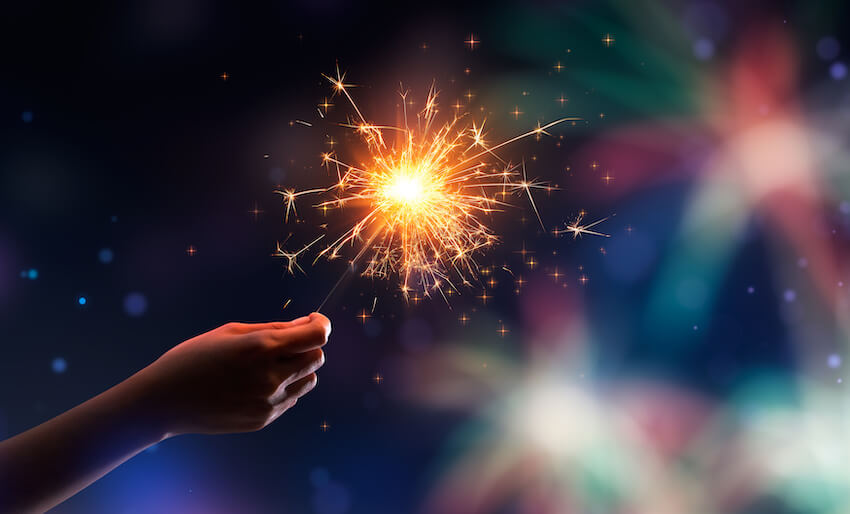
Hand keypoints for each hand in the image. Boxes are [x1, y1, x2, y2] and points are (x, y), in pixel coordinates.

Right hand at [131, 312, 330, 435]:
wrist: (164, 401)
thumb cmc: (195, 356)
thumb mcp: (232, 332)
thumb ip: (274, 329)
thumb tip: (305, 324)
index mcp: (262, 348)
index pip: (317, 335)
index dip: (321, 323)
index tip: (312, 319)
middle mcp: (270, 377)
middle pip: (317, 357)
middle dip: (308, 345)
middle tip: (285, 342)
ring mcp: (268, 402)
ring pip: (309, 380)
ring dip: (299, 368)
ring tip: (272, 363)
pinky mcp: (263, 420)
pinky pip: (291, 399)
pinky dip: (284, 387)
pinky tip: (257, 382)